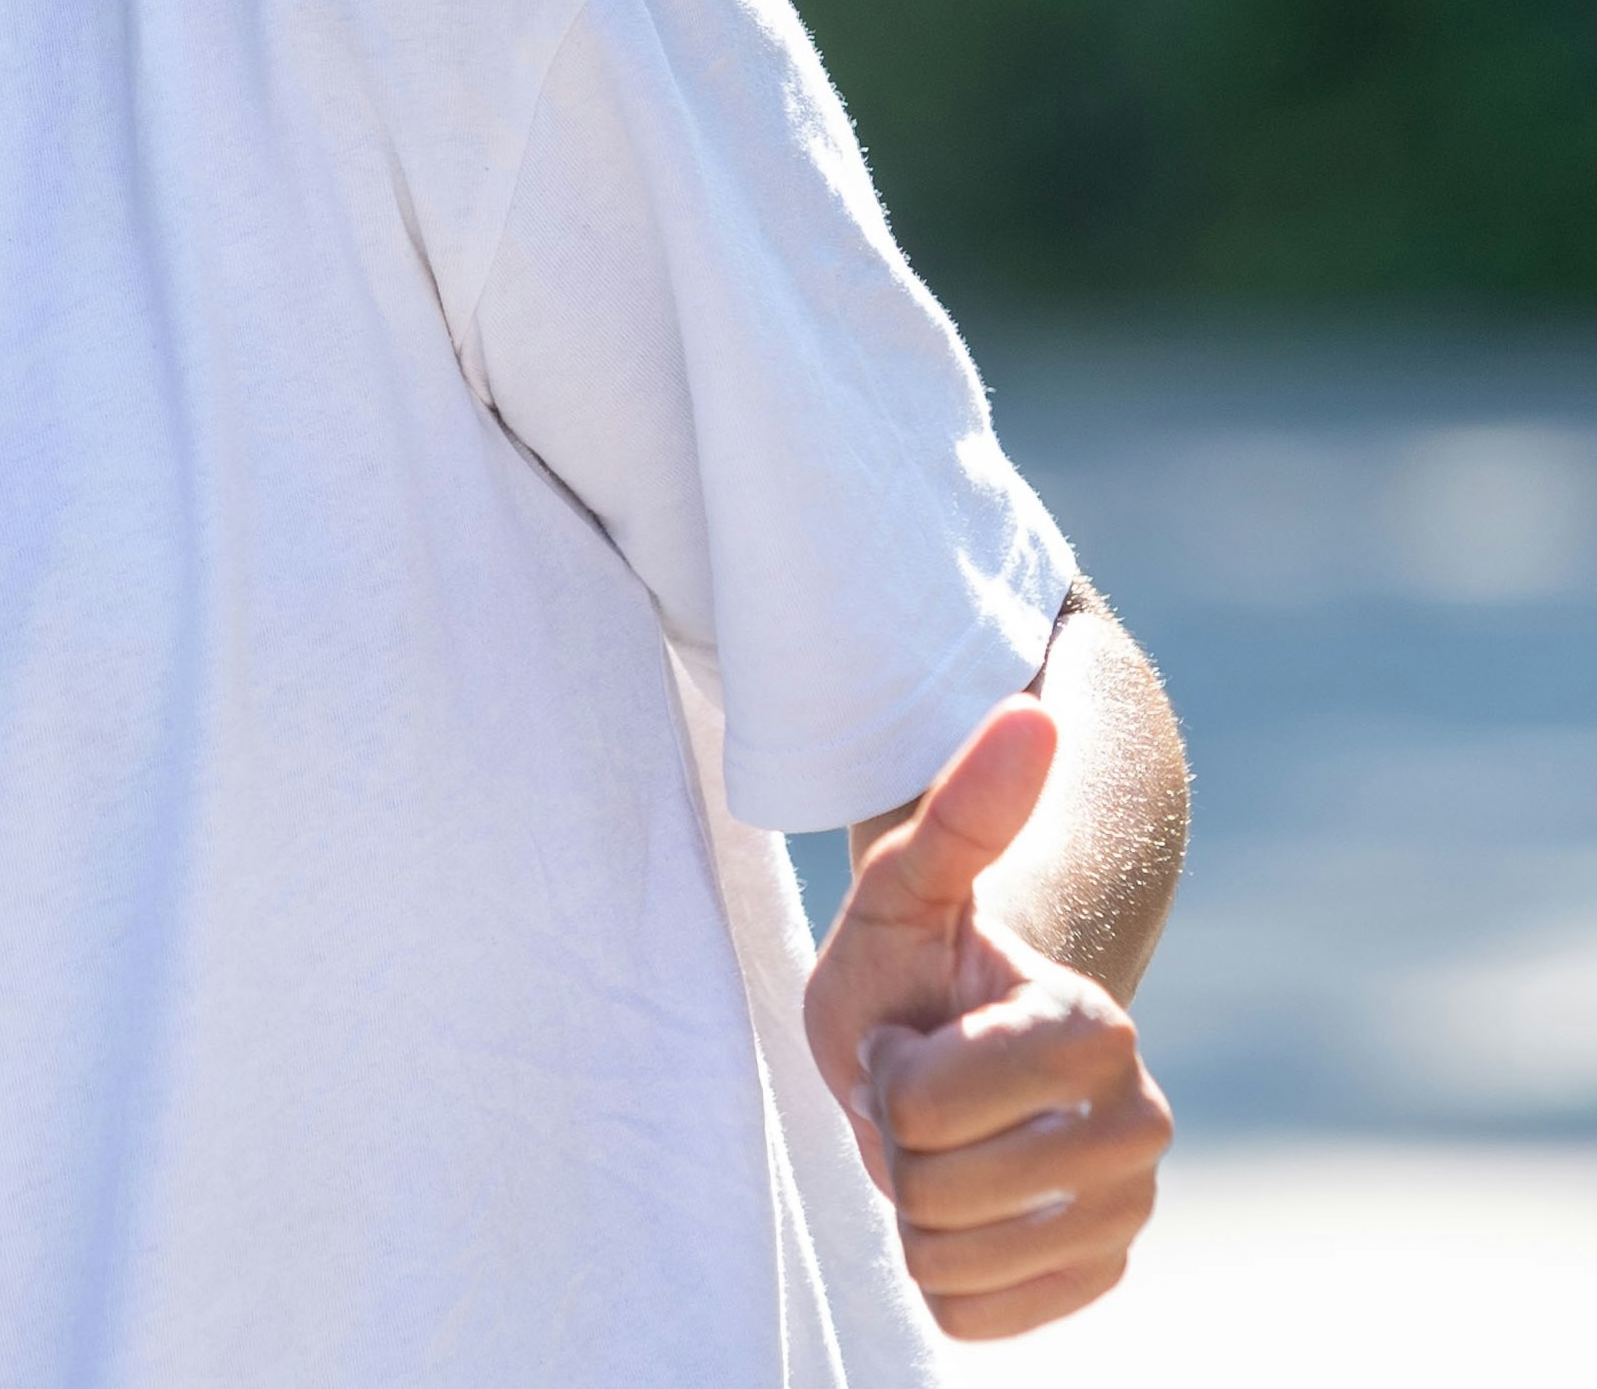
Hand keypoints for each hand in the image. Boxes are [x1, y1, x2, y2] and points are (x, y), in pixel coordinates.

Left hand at [802, 697, 1175, 1339]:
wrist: (947, 1045)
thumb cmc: (915, 966)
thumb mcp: (905, 889)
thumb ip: (961, 811)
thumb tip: (1026, 712)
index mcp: (1097, 1030)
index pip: (932, 1105)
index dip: (890, 1074)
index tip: (911, 1033)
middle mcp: (1138, 1126)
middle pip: (935, 1189)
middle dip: (893, 1140)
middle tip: (916, 1087)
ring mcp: (1127, 1210)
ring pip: (949, 1260)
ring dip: (908, 1206)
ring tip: (933, 1139)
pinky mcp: (1097, 1277)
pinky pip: (972, 1315)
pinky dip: (939, 1272)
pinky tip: (960, 1207)